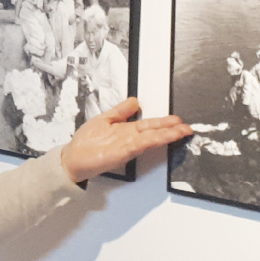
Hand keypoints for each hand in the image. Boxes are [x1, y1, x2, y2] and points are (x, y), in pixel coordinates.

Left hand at [60, 98, 193, 182]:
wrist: (72, 159)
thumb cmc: (86, 143)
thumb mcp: (104, 119)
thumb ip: (121, 111)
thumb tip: (135, 101)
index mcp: (126, 130)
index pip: (150, 125)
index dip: (164, 123)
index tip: (179, 120)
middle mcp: (129, 138)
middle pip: (153, 132)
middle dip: (171, 129)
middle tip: (187, 127)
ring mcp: (125, 146)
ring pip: (150, 139)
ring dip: (165, 135)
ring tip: (181, 131)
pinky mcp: (119, 153)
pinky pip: (137, 145)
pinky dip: (148, 141)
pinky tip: (158, 138)